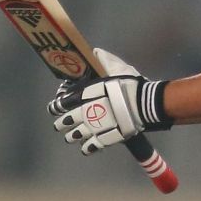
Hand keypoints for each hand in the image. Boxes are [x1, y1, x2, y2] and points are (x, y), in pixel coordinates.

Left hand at [48, 47, 171, 154]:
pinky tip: (85, 148)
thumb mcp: (118, 68)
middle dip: (61, 123)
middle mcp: (85, 113)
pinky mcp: (105, 139)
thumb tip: (95, 52)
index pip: (62, 103)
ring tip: (71, 137)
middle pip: (66, 121)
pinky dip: (87, 148)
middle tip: (60, 125)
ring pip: (75, 136)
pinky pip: (91, 146)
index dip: (56, 107)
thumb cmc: (130, 85)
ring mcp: (94, 127)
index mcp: (85, 96)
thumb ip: (104, 60)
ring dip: (71, 136)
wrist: (145, 104)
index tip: (54, 109)